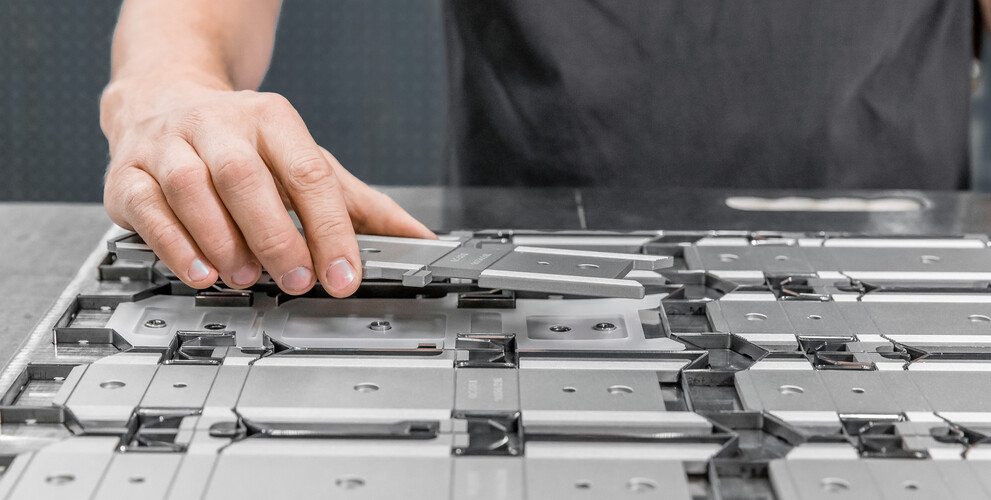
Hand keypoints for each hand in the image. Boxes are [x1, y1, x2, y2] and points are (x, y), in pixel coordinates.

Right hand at [101, 83, 433, 295]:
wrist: (162, 98)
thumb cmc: (243, 141)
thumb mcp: (306, 162)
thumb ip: (362, 206)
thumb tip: (421, 241)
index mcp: (272, 120)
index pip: (308, 173)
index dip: (330, 228)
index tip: (345, 273)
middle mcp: (218, 127)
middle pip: (246, 177)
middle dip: (276, 235)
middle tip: (298, 279)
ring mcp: (168, 146)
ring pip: (192, 189)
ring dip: (223, 241)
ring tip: (247, 277)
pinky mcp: (127, 174)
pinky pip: (146, 208)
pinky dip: (173, 245)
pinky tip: (200, 272)